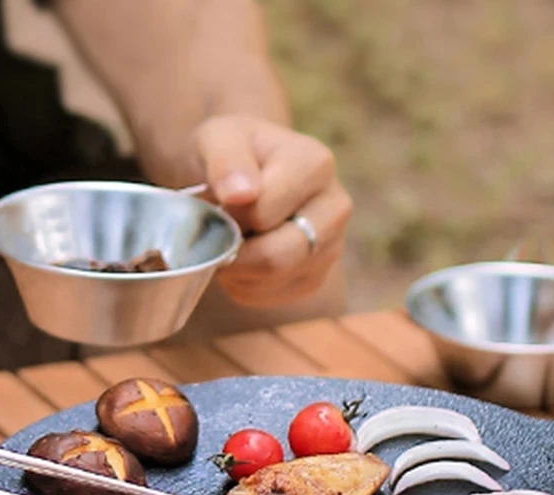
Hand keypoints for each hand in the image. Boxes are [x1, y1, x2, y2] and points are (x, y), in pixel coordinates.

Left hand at [190, 115, 351, 307]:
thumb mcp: (217, 138)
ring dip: (236, 268)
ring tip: (231, 239)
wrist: (243, 175)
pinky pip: (266, 296)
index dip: (228, 216)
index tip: (219, 201)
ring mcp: (331, 248)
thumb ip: (225, 159)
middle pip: (276, 257)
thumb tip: (241, 194)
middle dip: (235, 250)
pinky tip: (242, 256)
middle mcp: (336, 208)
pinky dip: (241, 284)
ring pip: (271, 280)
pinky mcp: (314, 279)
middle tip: (219, 230)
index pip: (262, 213)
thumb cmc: (231, 154)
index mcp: (316, 165)